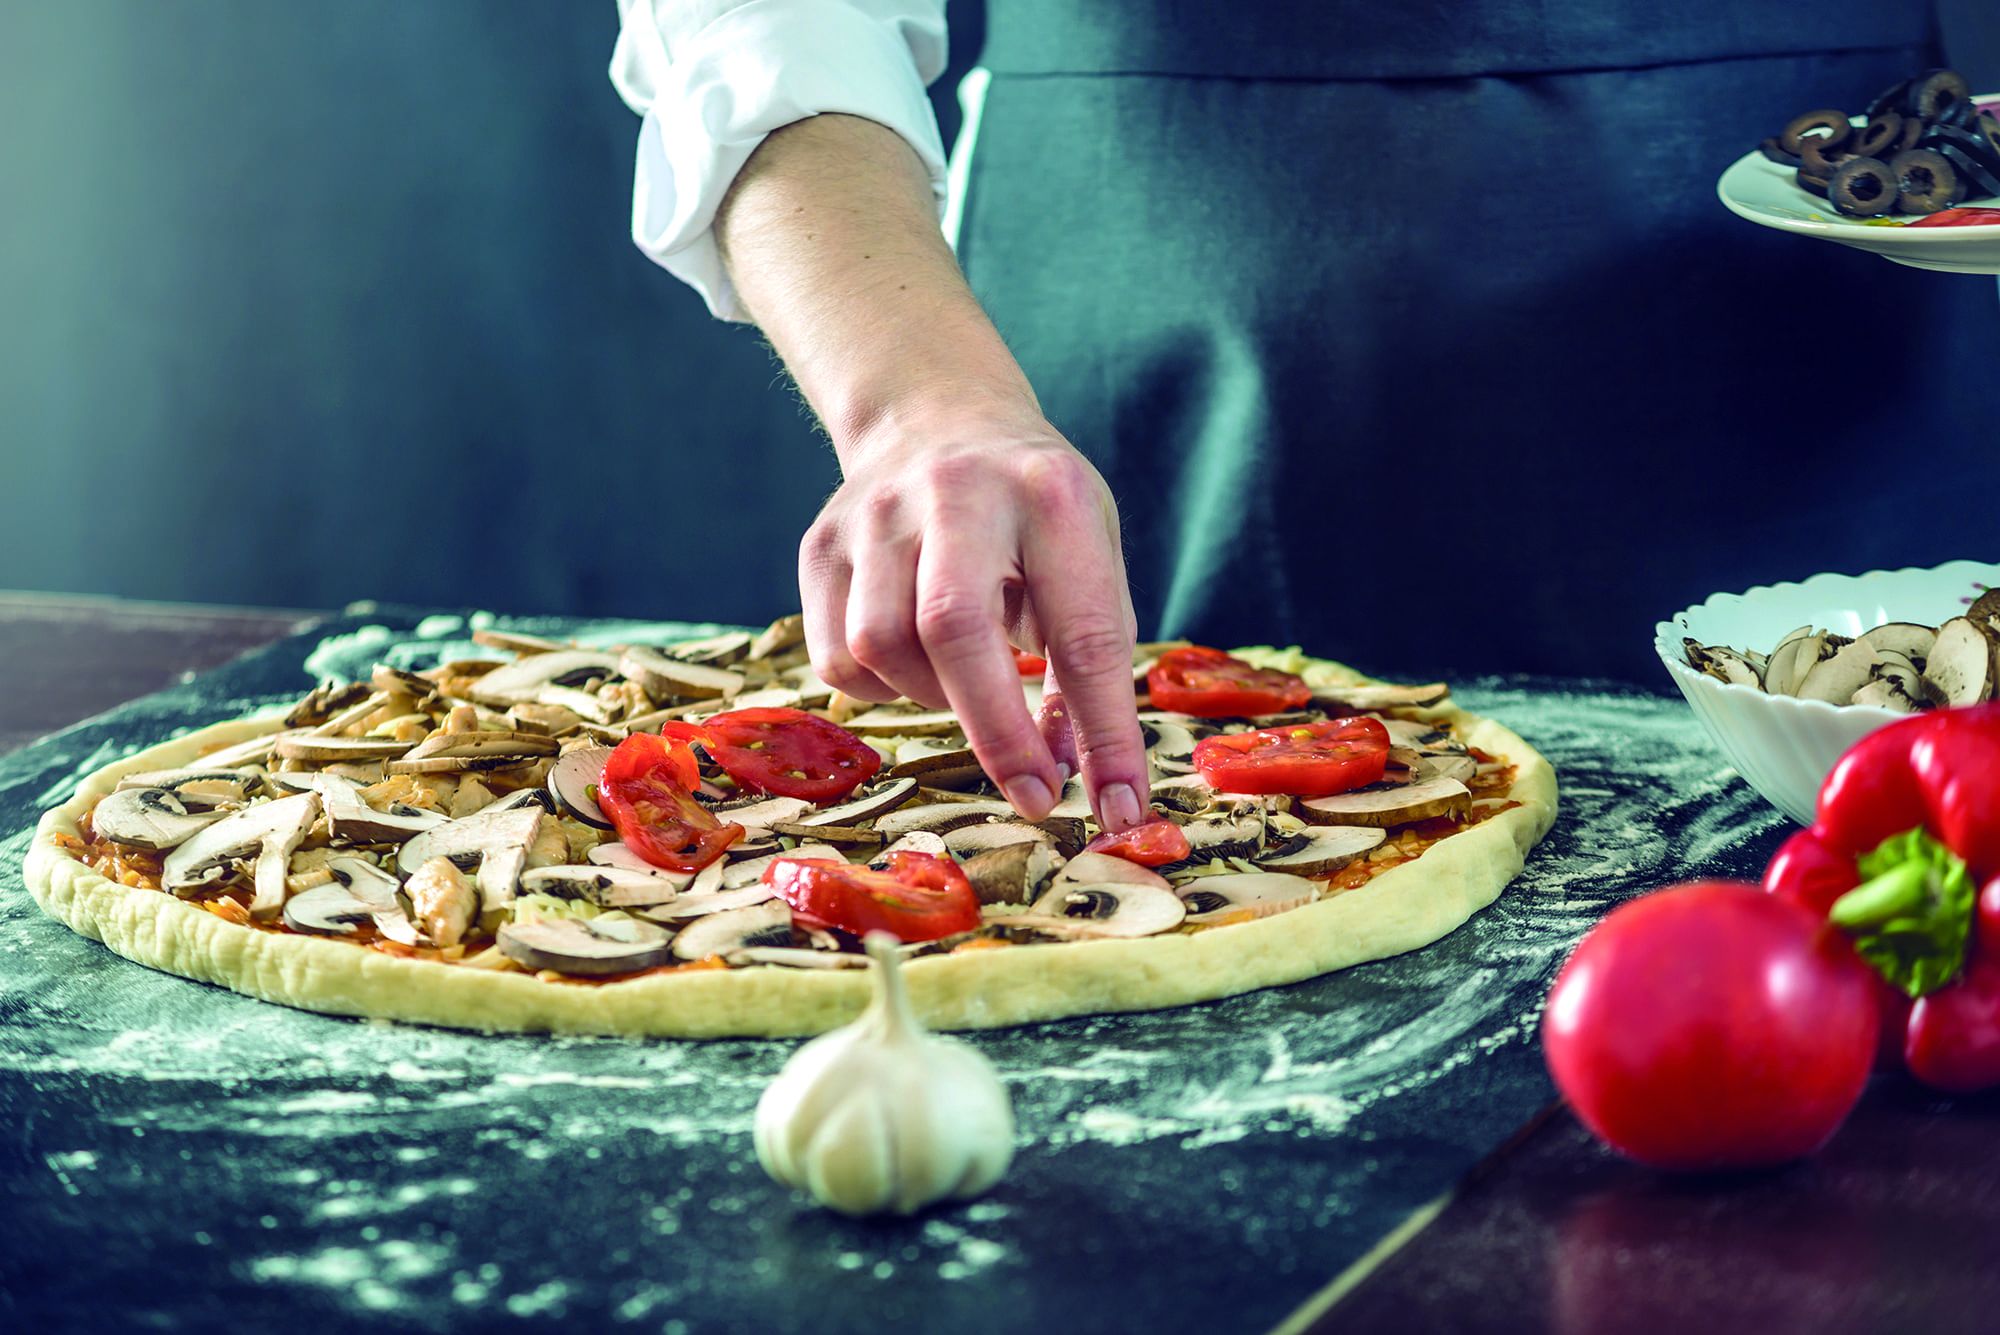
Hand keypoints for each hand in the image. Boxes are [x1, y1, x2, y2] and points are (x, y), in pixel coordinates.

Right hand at [799, 402, 1149, 830]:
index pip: (1085, 632)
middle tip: (1035, 796)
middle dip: (999, 733)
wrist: (937, 414)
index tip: (1117, 808)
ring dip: (935, 700)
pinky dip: (880, 687)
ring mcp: (875, 513)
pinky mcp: (821, 543)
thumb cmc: (1033, 509)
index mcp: (1050, 494)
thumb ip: (1087, 657)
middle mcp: (957, 491)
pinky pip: (834, 655)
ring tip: (966, 685)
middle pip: (955, 629)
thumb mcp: (1089, 553)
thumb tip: (1071, 771)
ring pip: (880, 647)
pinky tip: (916, 662)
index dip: (1105, 733)